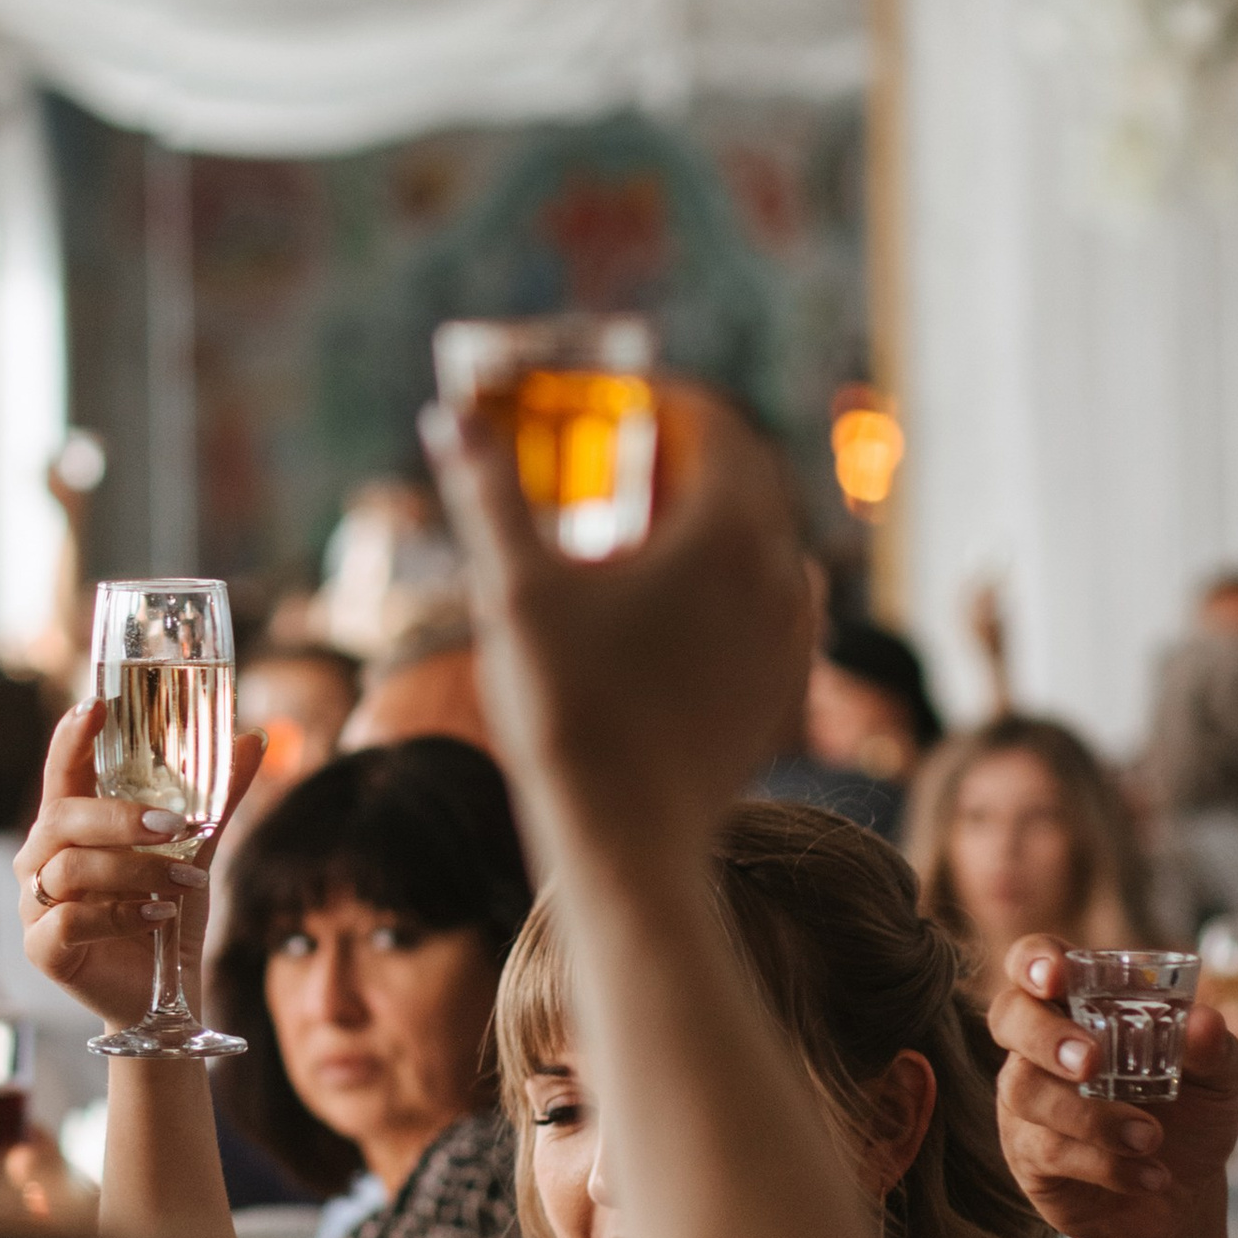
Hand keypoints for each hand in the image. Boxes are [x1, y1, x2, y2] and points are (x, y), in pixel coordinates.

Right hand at [16, 704, 264, 1032]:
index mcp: (71, 827)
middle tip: (176, 828)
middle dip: (121, 817)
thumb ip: (217, 800)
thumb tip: (254, 738)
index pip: (62, 771)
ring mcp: (35, 905)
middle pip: (62, 817)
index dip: (72, 736)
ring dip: (136, 871)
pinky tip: (159, 916)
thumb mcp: (195, 852)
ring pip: (72, 867)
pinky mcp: (42, 948)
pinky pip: (71, 919)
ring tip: (186, 884)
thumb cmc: (166, 915)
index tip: (96, 705)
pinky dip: (122, 914)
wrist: (165, 997)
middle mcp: (42, 860)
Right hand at [419, 384, 812, 861]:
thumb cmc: (566, 711)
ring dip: (708, 514)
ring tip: (641, 526)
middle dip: (684, 451)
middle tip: (618, 455)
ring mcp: (792, 632)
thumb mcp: (513, 590)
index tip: (614, 401)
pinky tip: (673, 597)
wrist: (626, 839)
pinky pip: (770, 598)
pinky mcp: (786, 683)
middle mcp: (779, 571)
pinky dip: (728, 576)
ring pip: (761, 537)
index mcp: (727, 530)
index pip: (715, 421)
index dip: (664, 398)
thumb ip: (488, 495)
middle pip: (744, 474)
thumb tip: (446, 417)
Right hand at [990, 938, 1237, 1237]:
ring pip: (1026, 1090)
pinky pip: (1048, 1150)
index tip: (1057, 975)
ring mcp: (1027, 1101)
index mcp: (1080, 1006)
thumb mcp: (1217, 1080)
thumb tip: (1204, 1021)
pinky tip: (1149, 1175)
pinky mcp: (1028, 1156)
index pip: (1035, 962)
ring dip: (1091, 1116)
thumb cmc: (1192, 1117)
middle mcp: (1040, 1046)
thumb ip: (1212, 1048)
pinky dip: (1105, 1164)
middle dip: (1046, 1036)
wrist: (1186, 1196)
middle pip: (1009, 1017)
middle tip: (1091, 1063)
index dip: (1035, 961)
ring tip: (1151, 1138)